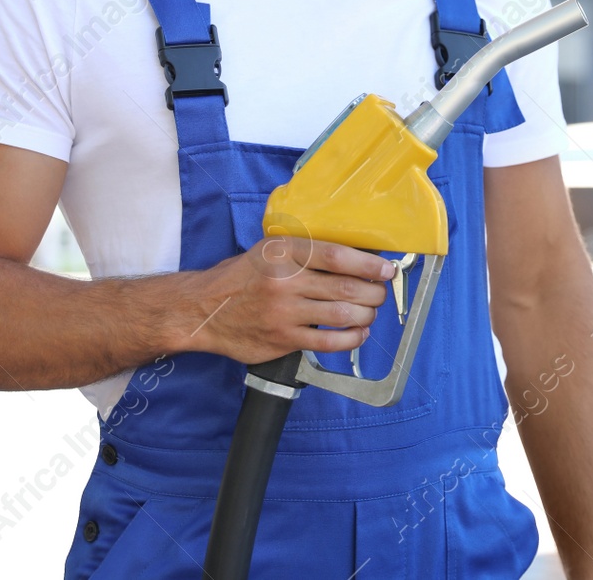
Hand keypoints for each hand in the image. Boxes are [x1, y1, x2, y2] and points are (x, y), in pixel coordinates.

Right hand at [183, 237, 393, 363]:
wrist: (206, 310)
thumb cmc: (244, 276)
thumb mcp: (270, 251)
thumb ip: (305, 252)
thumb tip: (354, 258)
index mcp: (284, 252)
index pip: (336, 256)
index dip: (367, 264)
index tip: (386, 270)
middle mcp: (285, 280)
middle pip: (345, 286)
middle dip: (373, 292)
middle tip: (381, 292)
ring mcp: (285, 312)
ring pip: (342, 314)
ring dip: (366, 314)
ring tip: (370, 311)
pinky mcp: (283, 339)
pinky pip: (328, 342)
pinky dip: (351, 339)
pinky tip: (359, 333)